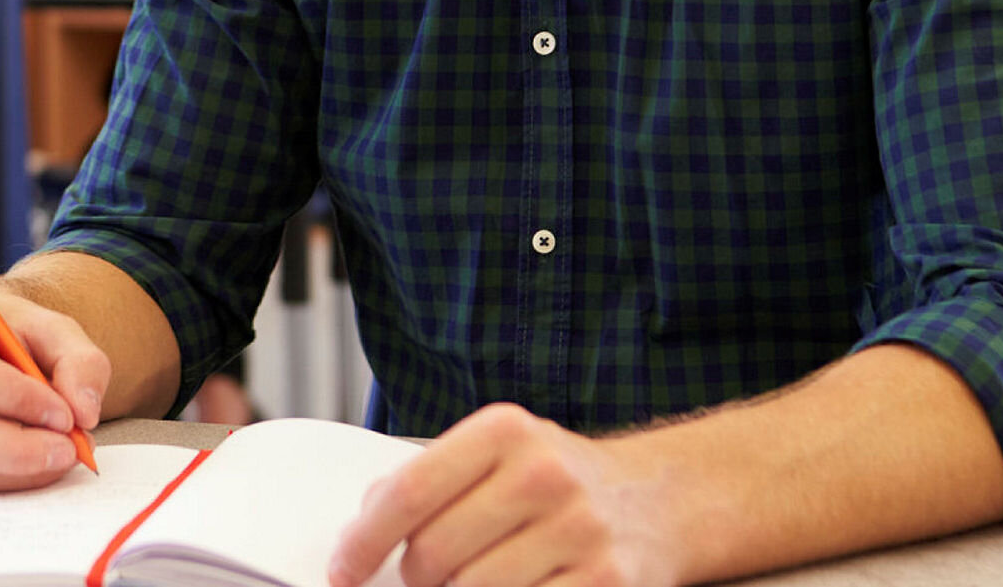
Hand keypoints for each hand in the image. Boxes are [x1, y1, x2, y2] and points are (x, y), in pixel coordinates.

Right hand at [0, 290, 109, 492]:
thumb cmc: (20, 334)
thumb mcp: (59, 332)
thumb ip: (81, 363)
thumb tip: (83, 412)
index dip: (17, 400)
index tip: (66, 415)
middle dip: (18, 448)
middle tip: (69, 449)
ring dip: (18, 469)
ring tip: (61, 452)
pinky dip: (8, 479)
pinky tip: (37, 460)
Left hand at [330, 404, 679, 586]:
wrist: (661, 501)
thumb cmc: (559, 482)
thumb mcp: (499, 454)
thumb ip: (431, 479)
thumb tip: (362, 528)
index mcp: (505, 431)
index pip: (408, 492)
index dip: (363, 540)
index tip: (342, 571)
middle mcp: (543, 474)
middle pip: (433, 554)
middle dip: (417, 578)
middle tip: (429, 577)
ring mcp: (578, 531)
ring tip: (476, 581)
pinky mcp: (605, 583)